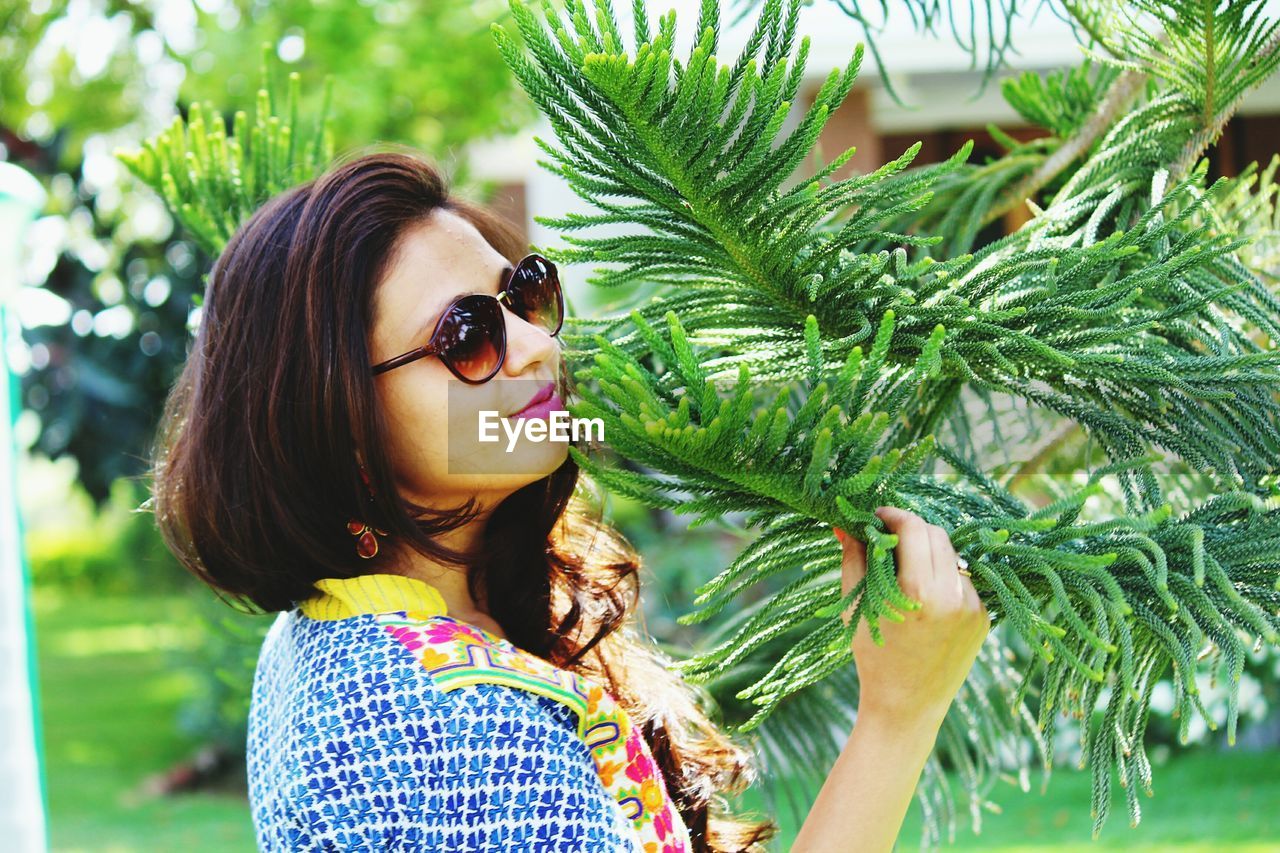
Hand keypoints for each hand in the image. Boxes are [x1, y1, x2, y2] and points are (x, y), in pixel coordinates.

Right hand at [833, 505, 989, 729]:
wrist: (908, 706)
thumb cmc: (874, 655)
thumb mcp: (858, 604)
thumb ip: (854, 558)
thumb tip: (845, 522)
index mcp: (919, 591)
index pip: (913, 528)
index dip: (893, 515)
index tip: (876, 517)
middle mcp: (953, 595)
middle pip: (936, 534)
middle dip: (910, 529)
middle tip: (887, 536)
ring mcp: (974, 607)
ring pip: (952, 555)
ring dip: (928, 551)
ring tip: (905, 568)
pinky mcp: (984, 617)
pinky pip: (963, 580)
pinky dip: (943, 577)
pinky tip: (924, 596)